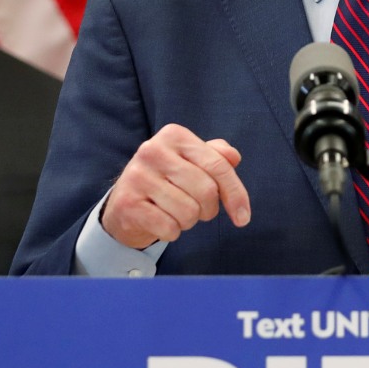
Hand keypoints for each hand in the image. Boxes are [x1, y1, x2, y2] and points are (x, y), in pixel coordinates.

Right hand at [101, 123, 249, 248]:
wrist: (125, 202)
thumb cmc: (167, 181)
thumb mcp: (192, 162)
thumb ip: (216, 157)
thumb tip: (233, 157)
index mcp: (174, 135)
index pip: (218, 165)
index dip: (236, 194)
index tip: (243, 217)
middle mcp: (153, 150)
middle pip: (206, 191)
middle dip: (208, 209)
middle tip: (196, 209)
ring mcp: (138, 176)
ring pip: (189, 212)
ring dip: (188, 221)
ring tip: (175, 213)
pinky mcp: (128, 203)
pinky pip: (169, 228)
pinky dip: (171, 232)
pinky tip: (160, 221)